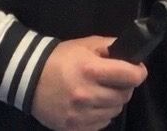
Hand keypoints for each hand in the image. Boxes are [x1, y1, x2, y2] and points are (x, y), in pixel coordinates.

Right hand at [32, 36, 146, 130]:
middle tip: (114, 81)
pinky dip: (101, 115)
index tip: (136, 70)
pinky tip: (92, 105)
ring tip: (101, 92)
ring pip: (115, 110)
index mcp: (91, 70)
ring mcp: (79, 113)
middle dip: (124, 86)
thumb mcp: (87, 44)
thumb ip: (111, 47)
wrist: (28, 78)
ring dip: (113, 101)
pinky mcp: (72, 127)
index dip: (139, 72)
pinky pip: (101, 123)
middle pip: (125, 95)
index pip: (132, 77)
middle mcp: (86, 94)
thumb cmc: (61, 59)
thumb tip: (132, 53)